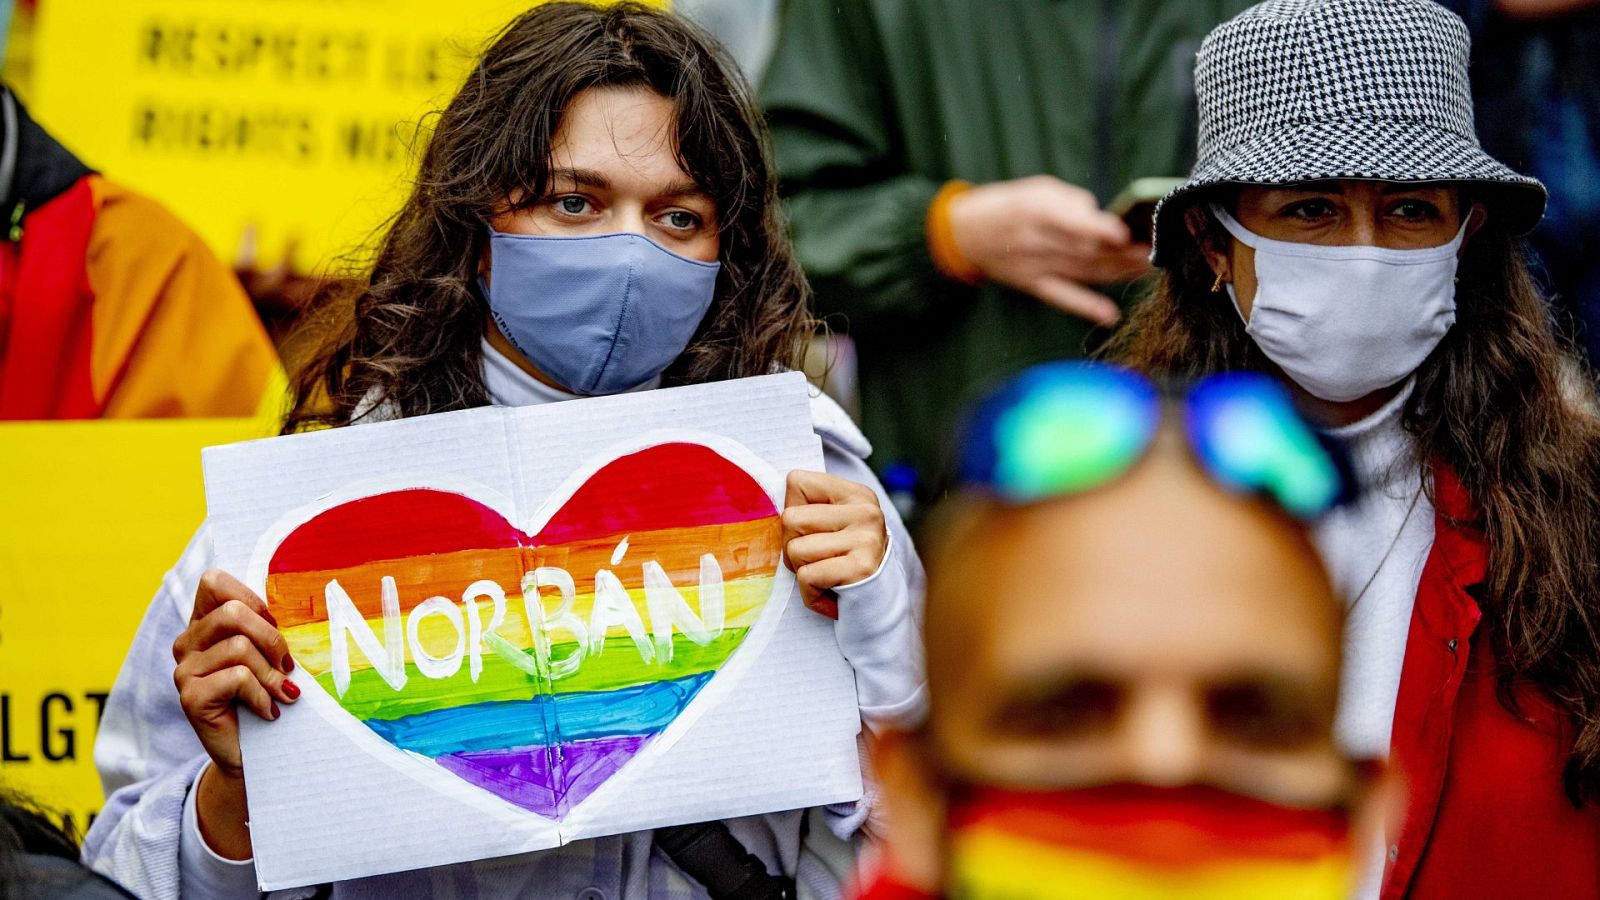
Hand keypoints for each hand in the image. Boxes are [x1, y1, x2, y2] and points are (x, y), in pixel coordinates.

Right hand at [173, 570, 297, 778]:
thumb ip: (267, 626)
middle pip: (233, 613)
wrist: (257, 753)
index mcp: (204, 624)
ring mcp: (184, 670)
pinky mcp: (190, 697)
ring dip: (271, 674)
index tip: (272, 625)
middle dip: (271, 638)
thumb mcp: (270, 654)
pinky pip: (237, 678)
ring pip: (239, 647)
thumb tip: (294, 600)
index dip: (250, 597)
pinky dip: (262, 695)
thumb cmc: (268, 695)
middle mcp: (187, 643)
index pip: (213, 581)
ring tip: (279, 692)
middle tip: (285, 665)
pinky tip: (268, 711)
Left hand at [781, 471, 888, 618]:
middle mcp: (866, 512)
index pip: (796, 482)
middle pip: (790, 519)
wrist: (877, 612)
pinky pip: (807, 576)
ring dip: (804, 573)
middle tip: (820, 563)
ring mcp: (866, 539)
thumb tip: (764, 501)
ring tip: (828, 579)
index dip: (793, 513)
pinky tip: (832, 595)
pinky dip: (811, 594)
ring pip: (794, 549)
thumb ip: (808, 510)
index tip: (815, 535)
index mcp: (856, 495)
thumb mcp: (831, 528)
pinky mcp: (861, 568)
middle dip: (793, 548)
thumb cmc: (843, 569)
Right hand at [946, 175, 1151, 323]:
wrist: (965, 234)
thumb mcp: (1036, 188)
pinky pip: (1062, 298)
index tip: (1125, 233)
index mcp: (1034, 210)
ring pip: (1083, 272)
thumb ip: (1072, 202)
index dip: (1098, 229)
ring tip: (1148, 269)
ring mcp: (1033, 267)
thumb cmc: (1007, 205)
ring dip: (1117, 273)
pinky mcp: (1032, 285)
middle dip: (1122, 251)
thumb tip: (1105, 219)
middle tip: (1157, 249)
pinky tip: (1110, 315)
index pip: (1071, 221)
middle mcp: (1034, 241)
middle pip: (1084, 249)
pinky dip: (1086, 307)